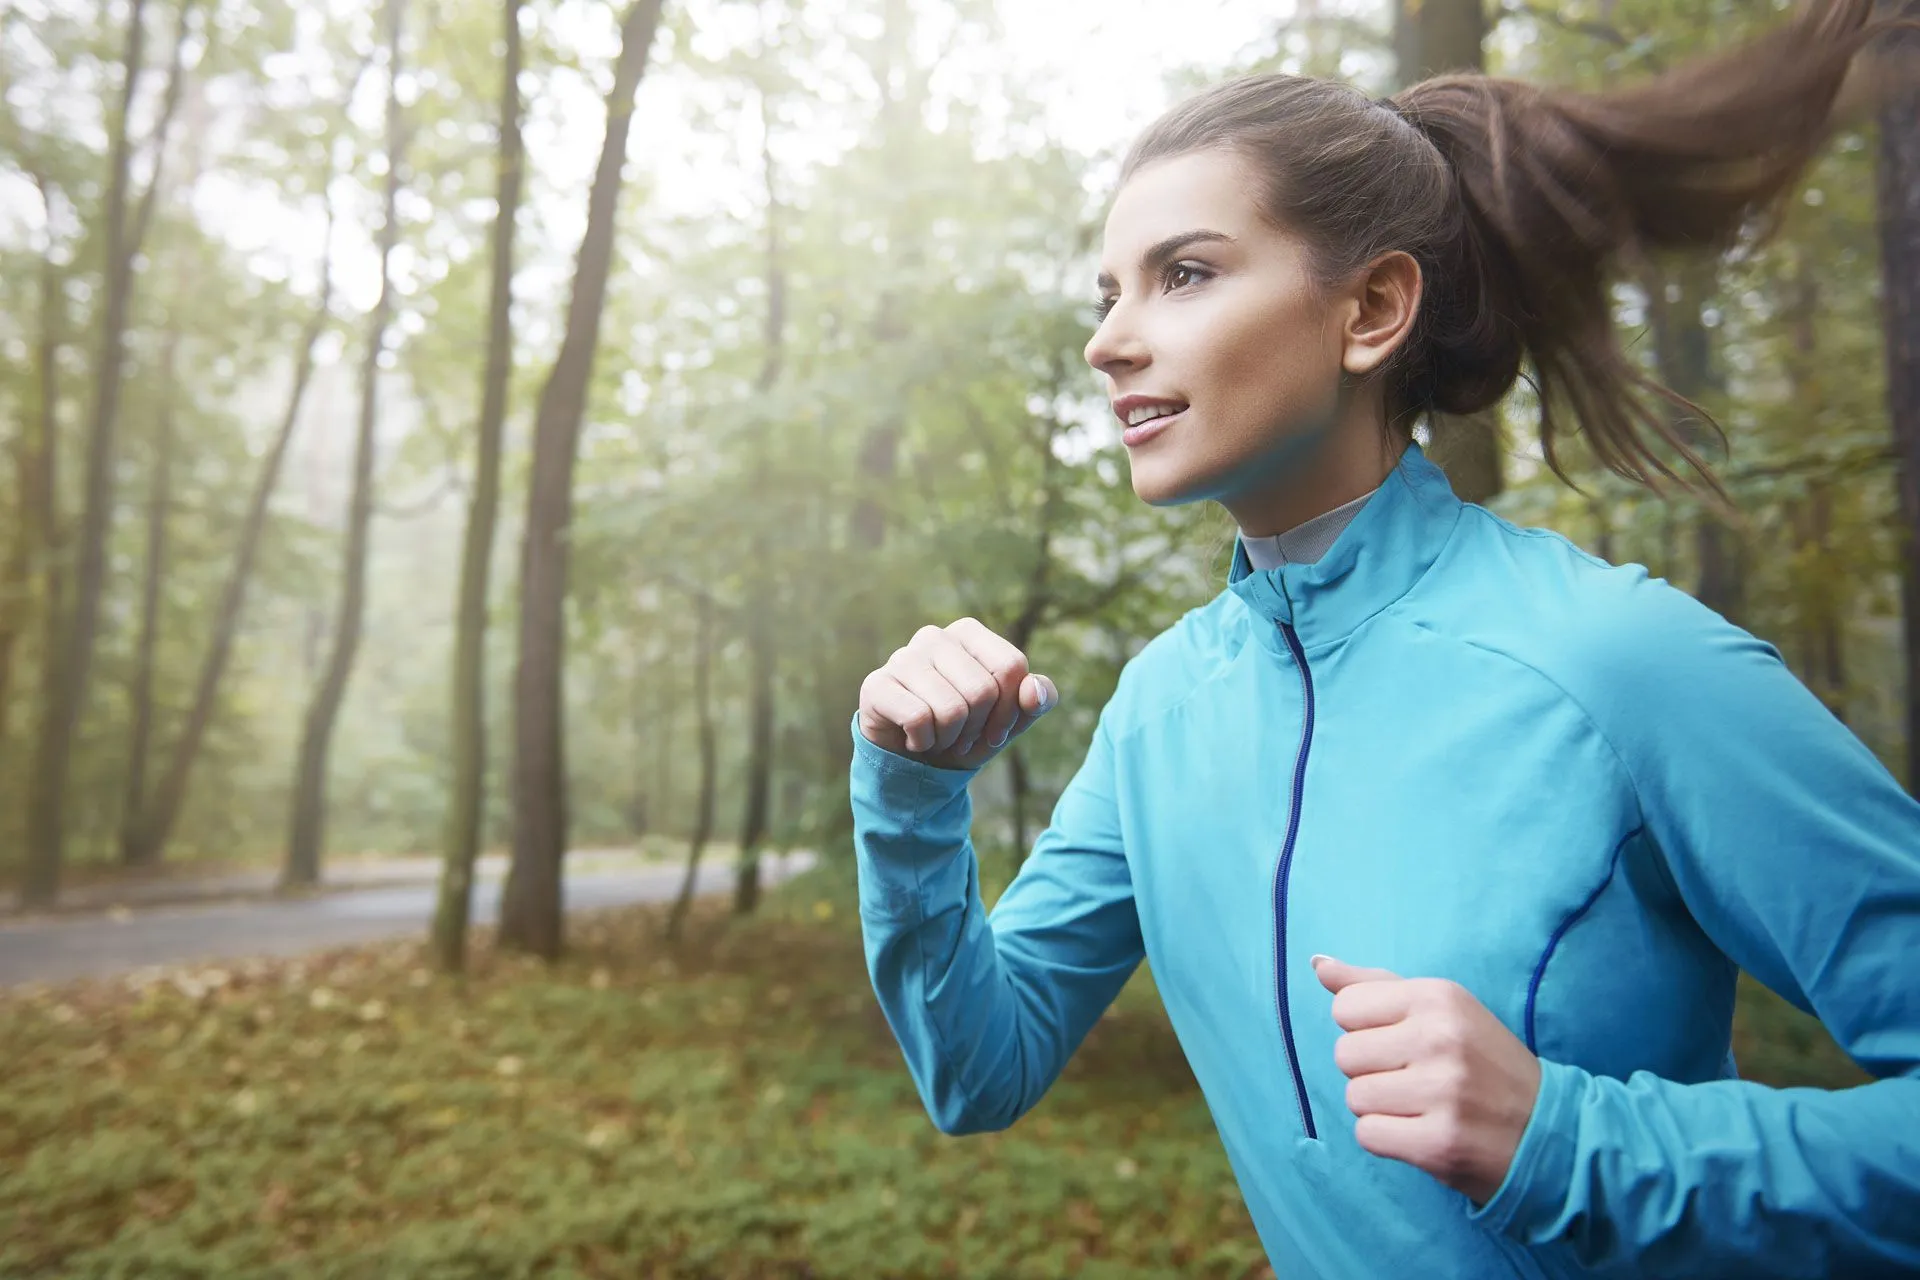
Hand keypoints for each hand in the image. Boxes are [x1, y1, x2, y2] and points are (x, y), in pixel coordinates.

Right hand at [857, 618, 1058, 771]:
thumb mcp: (1010, 720)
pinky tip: (914, 739)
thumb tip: (1034, 688)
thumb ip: (1037, 700)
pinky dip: (923, 742)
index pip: (1012, 666)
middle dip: (977, 728)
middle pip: (983, 690)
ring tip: (939, 737)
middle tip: (962, 736)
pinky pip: (919, 718)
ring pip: (951, 708)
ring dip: (950, 738)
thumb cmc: (967, 732)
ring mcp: (902, 657)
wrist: (916, 762)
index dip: (1010, 710)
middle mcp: (934, 636)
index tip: (995, 729)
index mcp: (969, 632)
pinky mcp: (877, 685)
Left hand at [1312, 955, 1540, 1205]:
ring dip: (1380, 1108)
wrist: (1548, 1130)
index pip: (1345, 1007)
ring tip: (1421, 1106)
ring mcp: (1441, 1091)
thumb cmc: (1482, 1062)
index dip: (1365, 1030)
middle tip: (1415, 1079)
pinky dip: (1387, 1139)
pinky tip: (1421, 1132)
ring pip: (1354, 1097)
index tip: (1401, 1042)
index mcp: (1438, 996)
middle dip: (1371, 1071)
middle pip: (1344, 1055)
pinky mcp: (1439, 1142)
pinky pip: (1368, 1135)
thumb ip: (1375, 985)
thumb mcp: (1441, 1009)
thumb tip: (1318, 963)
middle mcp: (1440, 1038)